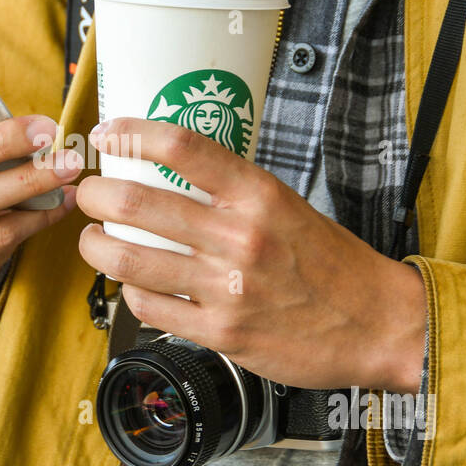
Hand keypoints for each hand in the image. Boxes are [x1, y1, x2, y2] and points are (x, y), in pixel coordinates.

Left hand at [75, 118, 425, 393]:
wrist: (377, 324)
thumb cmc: (329, 263)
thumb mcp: (287, 206)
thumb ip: (231, 191)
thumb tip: (166, 171)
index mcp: (259, 195)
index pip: (183, 147)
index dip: (132, 133)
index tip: (107, 133)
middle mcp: (240, 236)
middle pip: (136, 203)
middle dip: (94, 195)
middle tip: (88, 195)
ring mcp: (228, 287)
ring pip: (128, 260)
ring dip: (96, 247)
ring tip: (94, 241)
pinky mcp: (221, 332)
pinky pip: (148, 308)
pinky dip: (129, 294)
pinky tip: (133, 287)